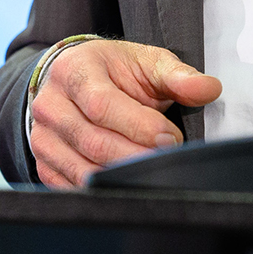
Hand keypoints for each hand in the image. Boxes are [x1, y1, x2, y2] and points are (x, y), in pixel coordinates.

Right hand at [29, 39, 222, 187]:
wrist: (74, 79)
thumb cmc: (113, 71)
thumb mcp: (145, 62)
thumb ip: (178, 75)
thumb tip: (210, 89)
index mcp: (73, 70)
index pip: (102, 105)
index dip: (140, 126)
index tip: (171, 138)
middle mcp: (50, 104)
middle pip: (93, 142)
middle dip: (136, 156)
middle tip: (167, 159)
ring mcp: (42, 137)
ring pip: (83, 169)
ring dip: (122, 177)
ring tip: (152, 172)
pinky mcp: (45, 164)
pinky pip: (73, 187)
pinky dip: (103, 191)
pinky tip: (127, 184)